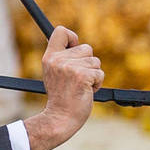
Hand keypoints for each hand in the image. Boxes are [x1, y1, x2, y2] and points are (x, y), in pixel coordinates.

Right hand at [23, 27, 102, 149]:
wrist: (60, 118)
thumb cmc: (61, 98)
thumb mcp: (55, 74)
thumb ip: (63, 59)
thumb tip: (76, 45)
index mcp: (49, 57)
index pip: (61, 32)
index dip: (72, 37)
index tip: (75, 47)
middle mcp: (58, 60)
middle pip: (86, 48)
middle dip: (88, 63)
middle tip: (77, 79)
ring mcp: (70, 67)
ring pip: (95, 61)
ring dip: (93, 75)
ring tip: (81, 86)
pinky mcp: (82, 76)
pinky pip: (99, 73)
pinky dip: (97, 83)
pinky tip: (86, 91)